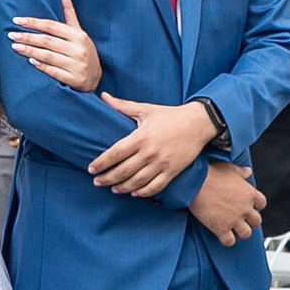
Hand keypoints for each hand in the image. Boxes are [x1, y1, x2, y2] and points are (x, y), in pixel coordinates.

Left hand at [9, 0, 100, 91]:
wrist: (96, 78)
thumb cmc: (82, 50)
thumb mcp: (78, 30)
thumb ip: (68, 9)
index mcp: (78, 35)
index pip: (52, 26)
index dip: (34, 23)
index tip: (17, 20)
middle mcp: (78, 49)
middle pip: (48, 41)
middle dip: (28, 37)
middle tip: (11, 34)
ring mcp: (77, 65)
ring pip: (49, 56)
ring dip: (30, 51)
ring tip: (15, 47)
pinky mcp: (74, 79)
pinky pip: (54, 72)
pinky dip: (42, 66)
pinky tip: (30, 61)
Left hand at [88, 95, 215, 197]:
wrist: (198, 123)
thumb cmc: (169, 115)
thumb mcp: (145, 108)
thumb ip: (122, 106)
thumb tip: (103, 96)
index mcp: (141, 137)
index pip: (116, 153)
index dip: (102, 163)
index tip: (91, 169)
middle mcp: (150, 152)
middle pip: (123, 170)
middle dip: (107, 178)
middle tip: (97, 181)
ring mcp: (162, 163)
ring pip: (137, 181)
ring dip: (122, 187)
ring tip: (112, 188)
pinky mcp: (172, 171)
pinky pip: (155, 186)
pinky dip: (143, 192)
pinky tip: (134, 193)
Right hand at [187, 162, 265, 244]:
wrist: (195, 182)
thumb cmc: (211, 173)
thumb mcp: (229, 169)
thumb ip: (240, 172)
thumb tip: (247, 172)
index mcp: (249, 193)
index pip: (261, 203)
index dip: (255, 206)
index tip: (249, 206)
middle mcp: (244, 208)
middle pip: (256, 221)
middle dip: (250, 221)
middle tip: (241, 219)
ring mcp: (234, 219)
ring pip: (246, 234)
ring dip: (240, 232)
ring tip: (233, 229)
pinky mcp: (221, 228)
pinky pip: (229, 241)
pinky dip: (227, 240)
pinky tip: (222, 235)